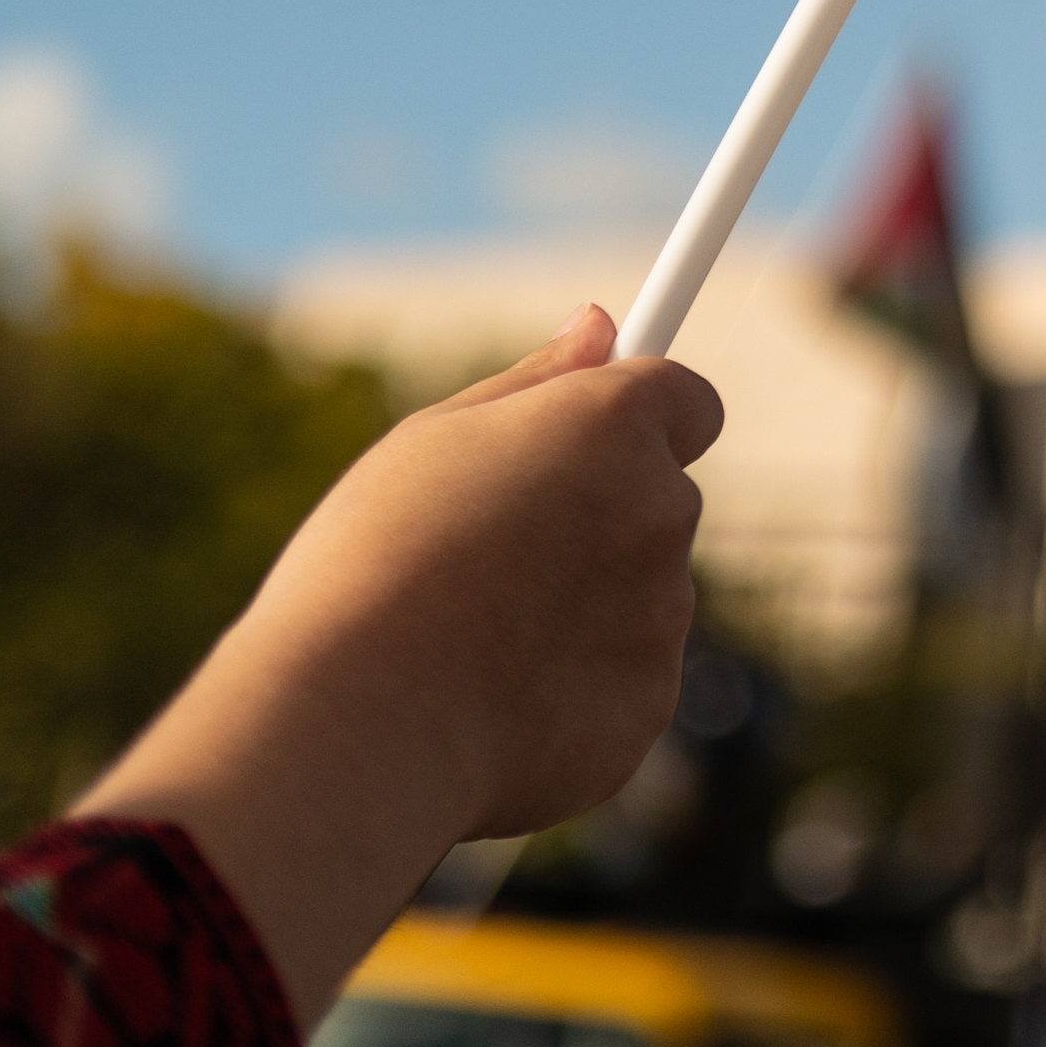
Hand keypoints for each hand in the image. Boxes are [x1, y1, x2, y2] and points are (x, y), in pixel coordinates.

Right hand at [80, 306, 717, 1015]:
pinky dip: (576, 687)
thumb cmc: (372, 563)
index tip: (593, 441)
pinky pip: (623, 680)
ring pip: (640, 596)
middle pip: (657, 501)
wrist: (358, 723)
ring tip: (471, 637)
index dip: (638, 421)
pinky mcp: (649, 706)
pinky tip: (491, 702)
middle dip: (597, 518)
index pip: (687, 401)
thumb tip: (602, 323)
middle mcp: (661, 510)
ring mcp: (663, 615)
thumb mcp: (431, 441)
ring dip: (584, 606)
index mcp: (612, 426)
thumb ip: (534, 384)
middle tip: (489, 554)